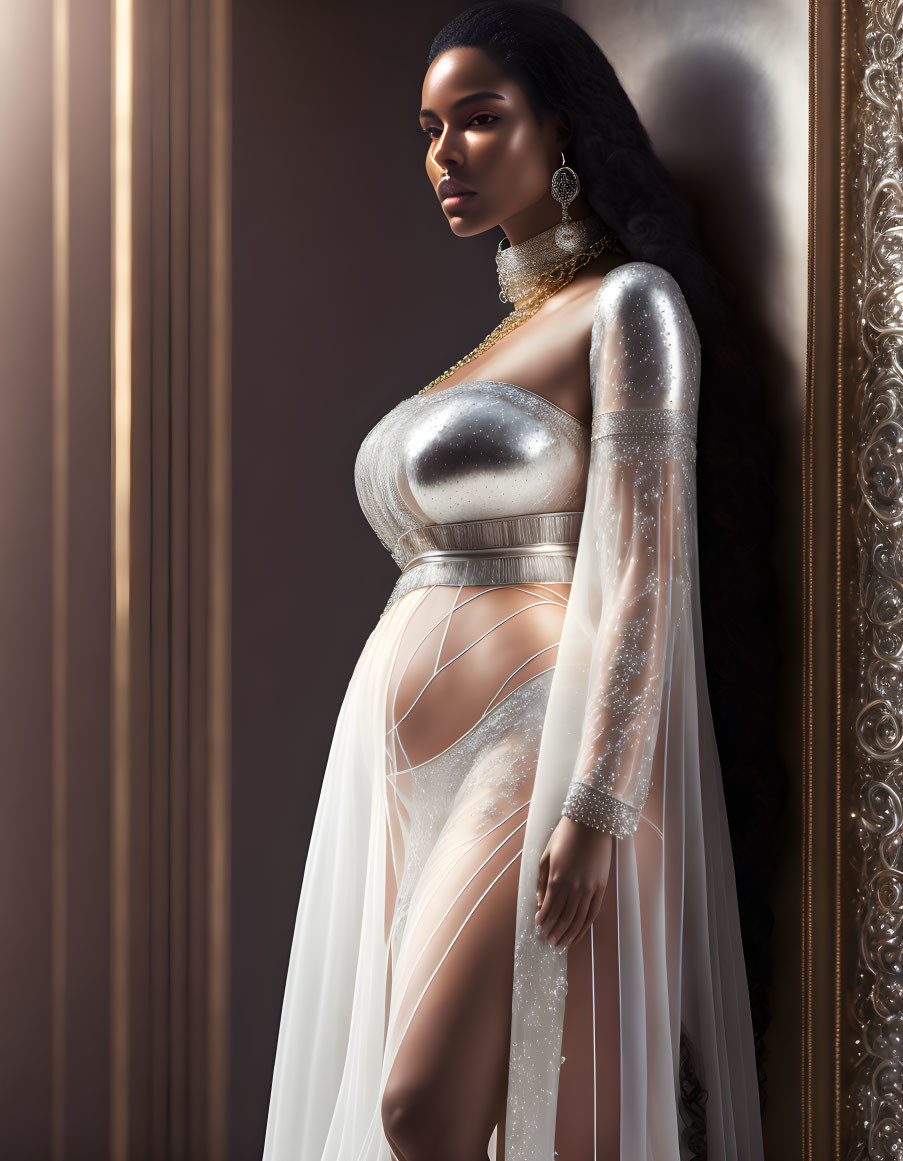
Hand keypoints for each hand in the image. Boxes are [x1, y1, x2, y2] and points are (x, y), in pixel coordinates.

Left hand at [534, 814, 613, 949]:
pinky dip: (584, 927)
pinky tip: (579, 934)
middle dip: (555, 932)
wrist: (591, 823)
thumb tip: (540, 902)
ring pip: (578, 920)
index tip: (539, 927)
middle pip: (563, 918)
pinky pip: (592, 914)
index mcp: (557, 878)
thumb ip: (542, 880)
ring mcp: (589, 889)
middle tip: (549, 941)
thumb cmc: (565, 836)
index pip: (549, 908)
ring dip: (569, 934)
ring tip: (562, 944)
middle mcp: (574, 887)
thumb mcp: (547, 855)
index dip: (543, 920)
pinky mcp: (601, 888)